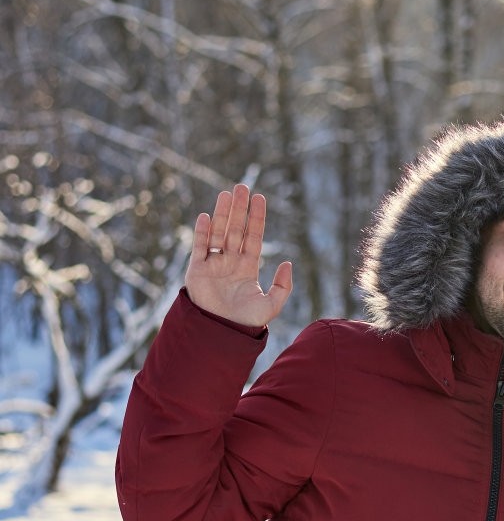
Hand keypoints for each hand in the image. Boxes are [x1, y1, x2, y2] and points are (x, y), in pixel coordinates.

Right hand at [185, 184, 292, 326]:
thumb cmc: (247, 322)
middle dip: (239, 209)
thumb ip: (283, 286)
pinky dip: (203, 232)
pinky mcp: (197, 270)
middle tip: (242, 187)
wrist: (222, 333)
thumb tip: (288, 263)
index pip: (253, 237)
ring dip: (223, 213)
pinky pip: (200, 247)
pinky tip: (207, 216)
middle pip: (236, 229)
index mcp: (248, 267)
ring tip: (227, 194)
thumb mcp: (272, 305)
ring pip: (219, 233)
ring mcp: (214, 264)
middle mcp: (231, 262)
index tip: (260, 198)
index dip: (257, 218)